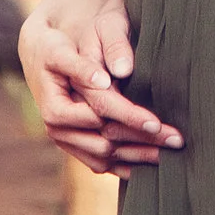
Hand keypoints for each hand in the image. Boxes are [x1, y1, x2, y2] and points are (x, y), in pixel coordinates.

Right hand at [18, 0, 182, 175]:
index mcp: (56, 109)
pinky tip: (151, 164)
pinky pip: (102, 164)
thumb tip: (105, 79)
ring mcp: (67, 142)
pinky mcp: (76, 146)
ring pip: (106, 159)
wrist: (38, 59)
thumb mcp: (62, 50)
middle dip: (142, 143)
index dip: (129, 119)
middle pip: (105, 144)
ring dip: (138, 158)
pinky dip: (126, 165)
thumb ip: (82, 65)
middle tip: (176, 139)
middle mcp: (59, 132)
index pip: (98, 117)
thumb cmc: (53, 49)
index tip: (156, 122)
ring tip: (170, 154)